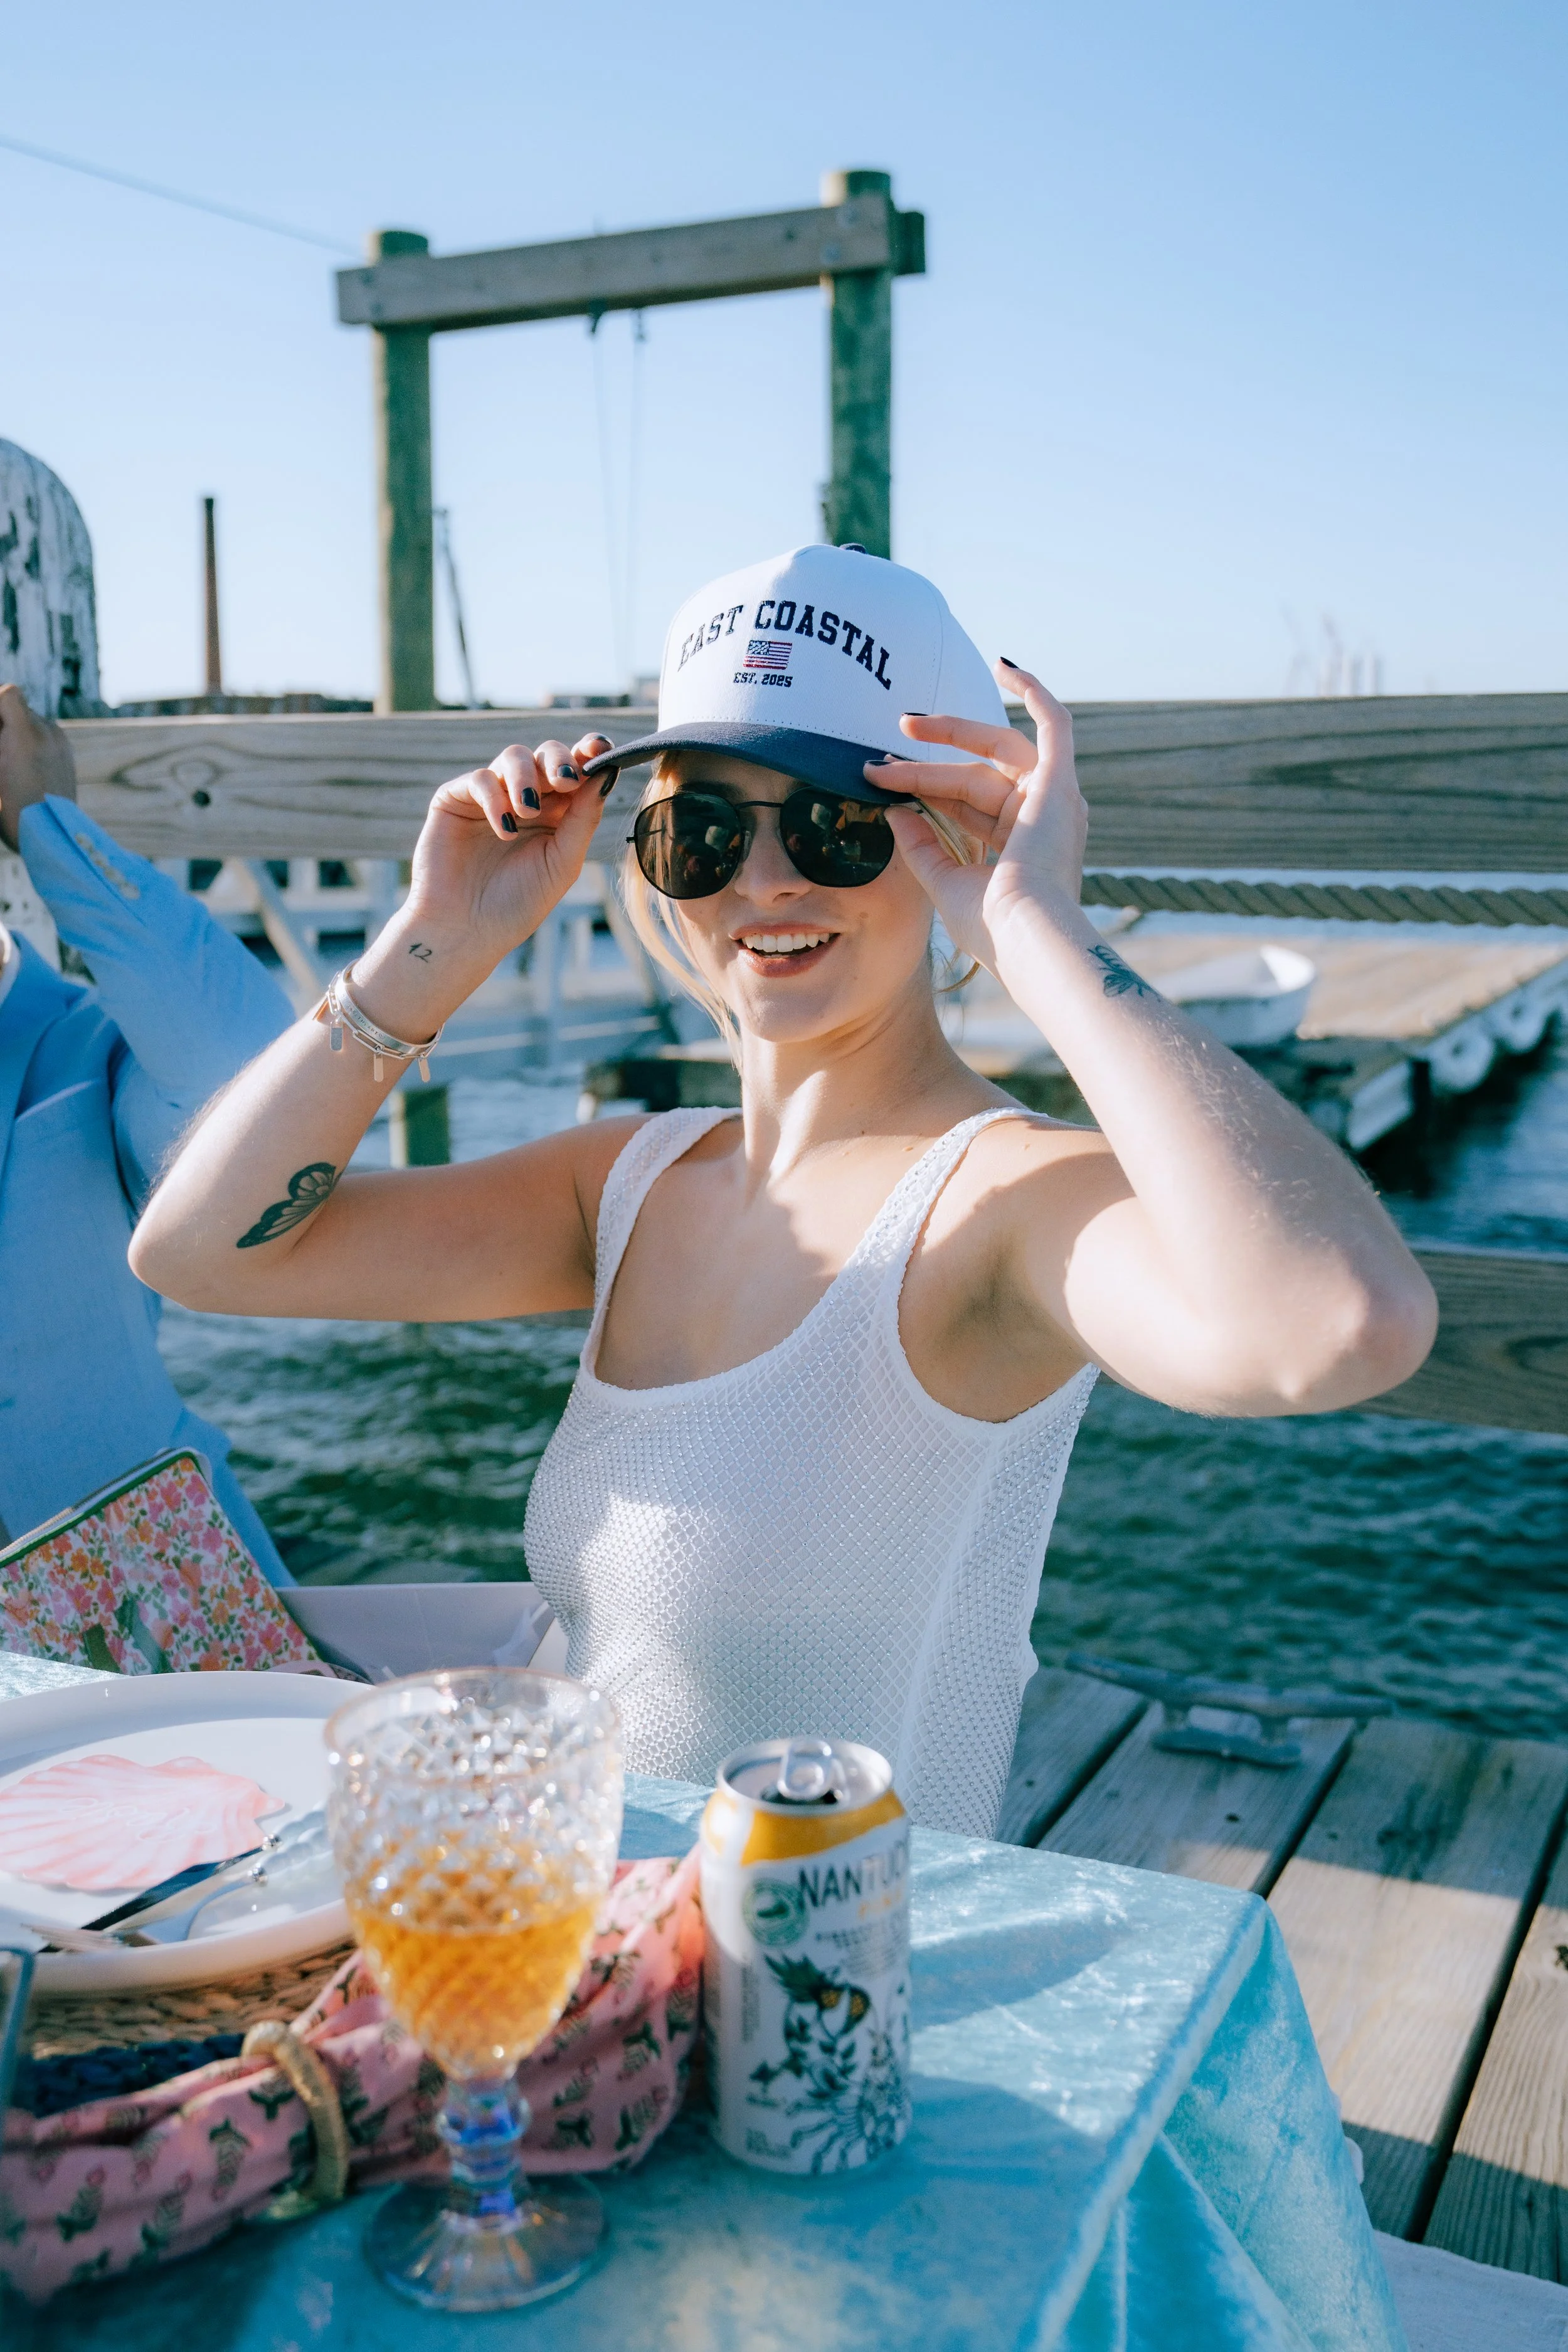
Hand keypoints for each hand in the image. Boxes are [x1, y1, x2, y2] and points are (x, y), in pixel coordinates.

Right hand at [0, 684, 77, 851]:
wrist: (52, 837)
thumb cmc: (11, 810)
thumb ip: (2, 739)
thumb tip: (4, 731)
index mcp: (26, 737)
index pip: (8, 694)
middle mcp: (48, 733)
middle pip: (16, 706)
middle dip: (0, 720)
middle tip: (2, 752)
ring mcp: (61, 742)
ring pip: (29, 718)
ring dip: (13, 729)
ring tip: (8, 758)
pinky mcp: (66, 751)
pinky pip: (41, 731)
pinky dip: (27, 738)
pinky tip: (21, 762)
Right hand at [376, 731, 613, 998]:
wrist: (467, 930)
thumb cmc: (518, 902)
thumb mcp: (563, 861)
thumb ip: (584, 817)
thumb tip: (608, 772)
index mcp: (558, 812)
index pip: (577, 770)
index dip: (589, 752)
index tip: (601, 748)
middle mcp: (526, 798)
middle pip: (547, 755)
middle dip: (559, 761)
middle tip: (565, 781)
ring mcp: (490, 796)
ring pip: (514, 756)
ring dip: (527, 778)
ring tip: (529, 811)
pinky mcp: (456, 799)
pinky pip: (480, 778)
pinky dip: (496, 798)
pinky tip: (506, 830)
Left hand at [867, 663, 1085, 972]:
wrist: (1028, 937)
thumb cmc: (993, 927)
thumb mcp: (944, 882)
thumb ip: (921, 846)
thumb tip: (894, 810)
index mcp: (1019, 846)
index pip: (965, 802)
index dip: (922, 786)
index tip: (879, 778)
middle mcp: (1041, 819)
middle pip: (975, 775)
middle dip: (926, 763)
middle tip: (880, 753)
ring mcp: (1054, 800)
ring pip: (993, 754)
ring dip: (949, 735)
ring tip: (904, 724)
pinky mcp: (1061, 784)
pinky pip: (1054, 723)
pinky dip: (1033, 691)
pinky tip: (1005, 666)